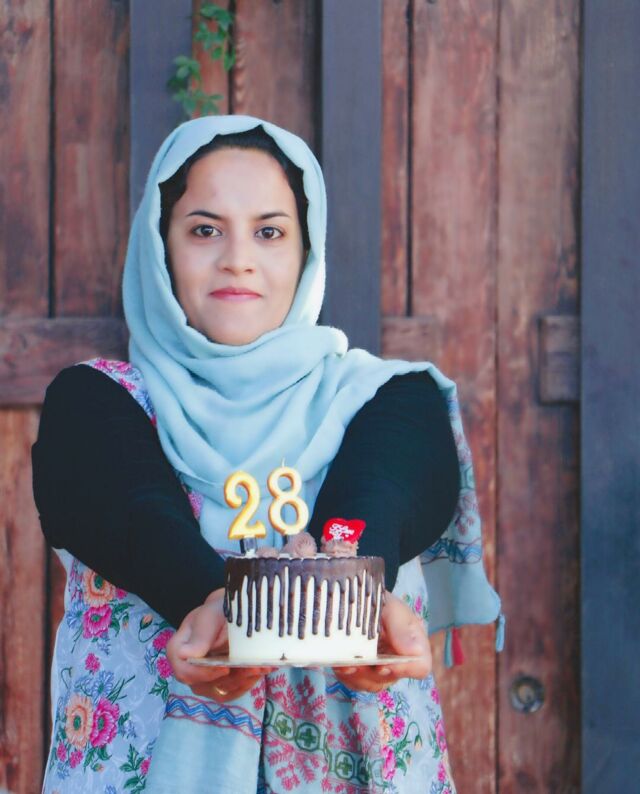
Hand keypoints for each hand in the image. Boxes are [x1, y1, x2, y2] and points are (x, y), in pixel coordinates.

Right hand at [166, 588, 275, 702]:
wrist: (229, 615)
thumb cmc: (216, 612)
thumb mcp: (209, 617)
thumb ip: (200, 636)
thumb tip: (185, 654)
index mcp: (178, 651)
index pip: (184, 671)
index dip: (203, 673)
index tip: (225, 667)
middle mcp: (188, 670)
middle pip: (204, 685)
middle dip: (231, 678)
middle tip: (253, 667)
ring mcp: (203, 680)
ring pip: (222, 690)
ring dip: (243, 680)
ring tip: (262, 666)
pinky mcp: (220, 685)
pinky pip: (233, 691)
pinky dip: (249, 682)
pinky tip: (263, 669)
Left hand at [332, 591, 431, 691]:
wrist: (357, 597)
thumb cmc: (378, 600)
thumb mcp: (390, 607)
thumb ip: (401, 628)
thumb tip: (414, 652)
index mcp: (414, 643)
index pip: (420, 666)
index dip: (404, 669)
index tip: (384, 664)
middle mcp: (400, 660)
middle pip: (392, 678)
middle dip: (373, 672)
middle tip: (357, 663)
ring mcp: (381, 668)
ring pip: (372, 683)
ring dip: (358, 675)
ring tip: (345, 663)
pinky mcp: (362, 672)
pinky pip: (356, 682)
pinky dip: (347, 675)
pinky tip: (340, 664)